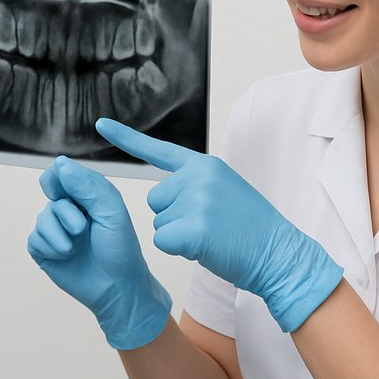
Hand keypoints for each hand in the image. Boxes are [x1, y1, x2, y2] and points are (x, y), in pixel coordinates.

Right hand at [27, 156, 171, 349]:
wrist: (117, 287)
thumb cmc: (119, 248)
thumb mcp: (110, 211)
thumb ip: (86, 185)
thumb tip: (59, 163)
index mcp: (86, 196)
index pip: (62, 173)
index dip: (58, 177)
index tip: (60, 189)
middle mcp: (69, 210)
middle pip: (50, 195)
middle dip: (65, 211)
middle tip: (82, 228)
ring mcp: (55, 230)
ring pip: (42, 218)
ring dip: (59, 233)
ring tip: (75, 246)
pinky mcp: (44, 251)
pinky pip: (35, 239)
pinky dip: (51, 247)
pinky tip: (66, 255)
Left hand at [96, 118, 342, 332]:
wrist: (278, 253)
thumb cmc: (252, 230)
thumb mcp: (225, 192)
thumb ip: (197, 185)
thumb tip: (164, 193)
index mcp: (205, 166)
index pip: (159, 150)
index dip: (127, 138)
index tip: (100, 125)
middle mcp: (198, 177)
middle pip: (155, 200)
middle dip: (173, 217)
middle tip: (208, 225)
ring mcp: (197, 200)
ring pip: (159, 223)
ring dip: (178, 235)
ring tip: (212, 236)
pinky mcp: (193, 227)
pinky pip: (163, 241)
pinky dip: (179, 250)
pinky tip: (206, 248)